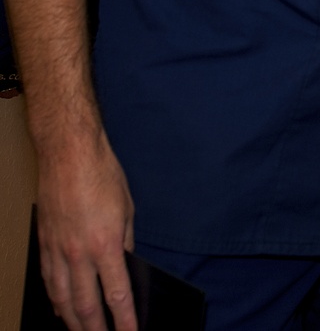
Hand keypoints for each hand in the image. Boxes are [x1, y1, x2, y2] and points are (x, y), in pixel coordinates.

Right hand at [35, 133, 137, 330]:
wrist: (69, 154)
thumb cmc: (102, 174)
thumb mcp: (127, 208)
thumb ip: (126, 242)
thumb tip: (124, 266)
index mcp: (106, 244)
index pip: (117, 294)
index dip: (124, 320)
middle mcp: (79, 254)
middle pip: (86, 306)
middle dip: (96, 330)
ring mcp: (57, 251)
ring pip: (62, 300)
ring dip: (73, 322)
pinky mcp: (44, 245)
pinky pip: (48, 282)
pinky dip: (55, 301)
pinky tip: (60, 309)